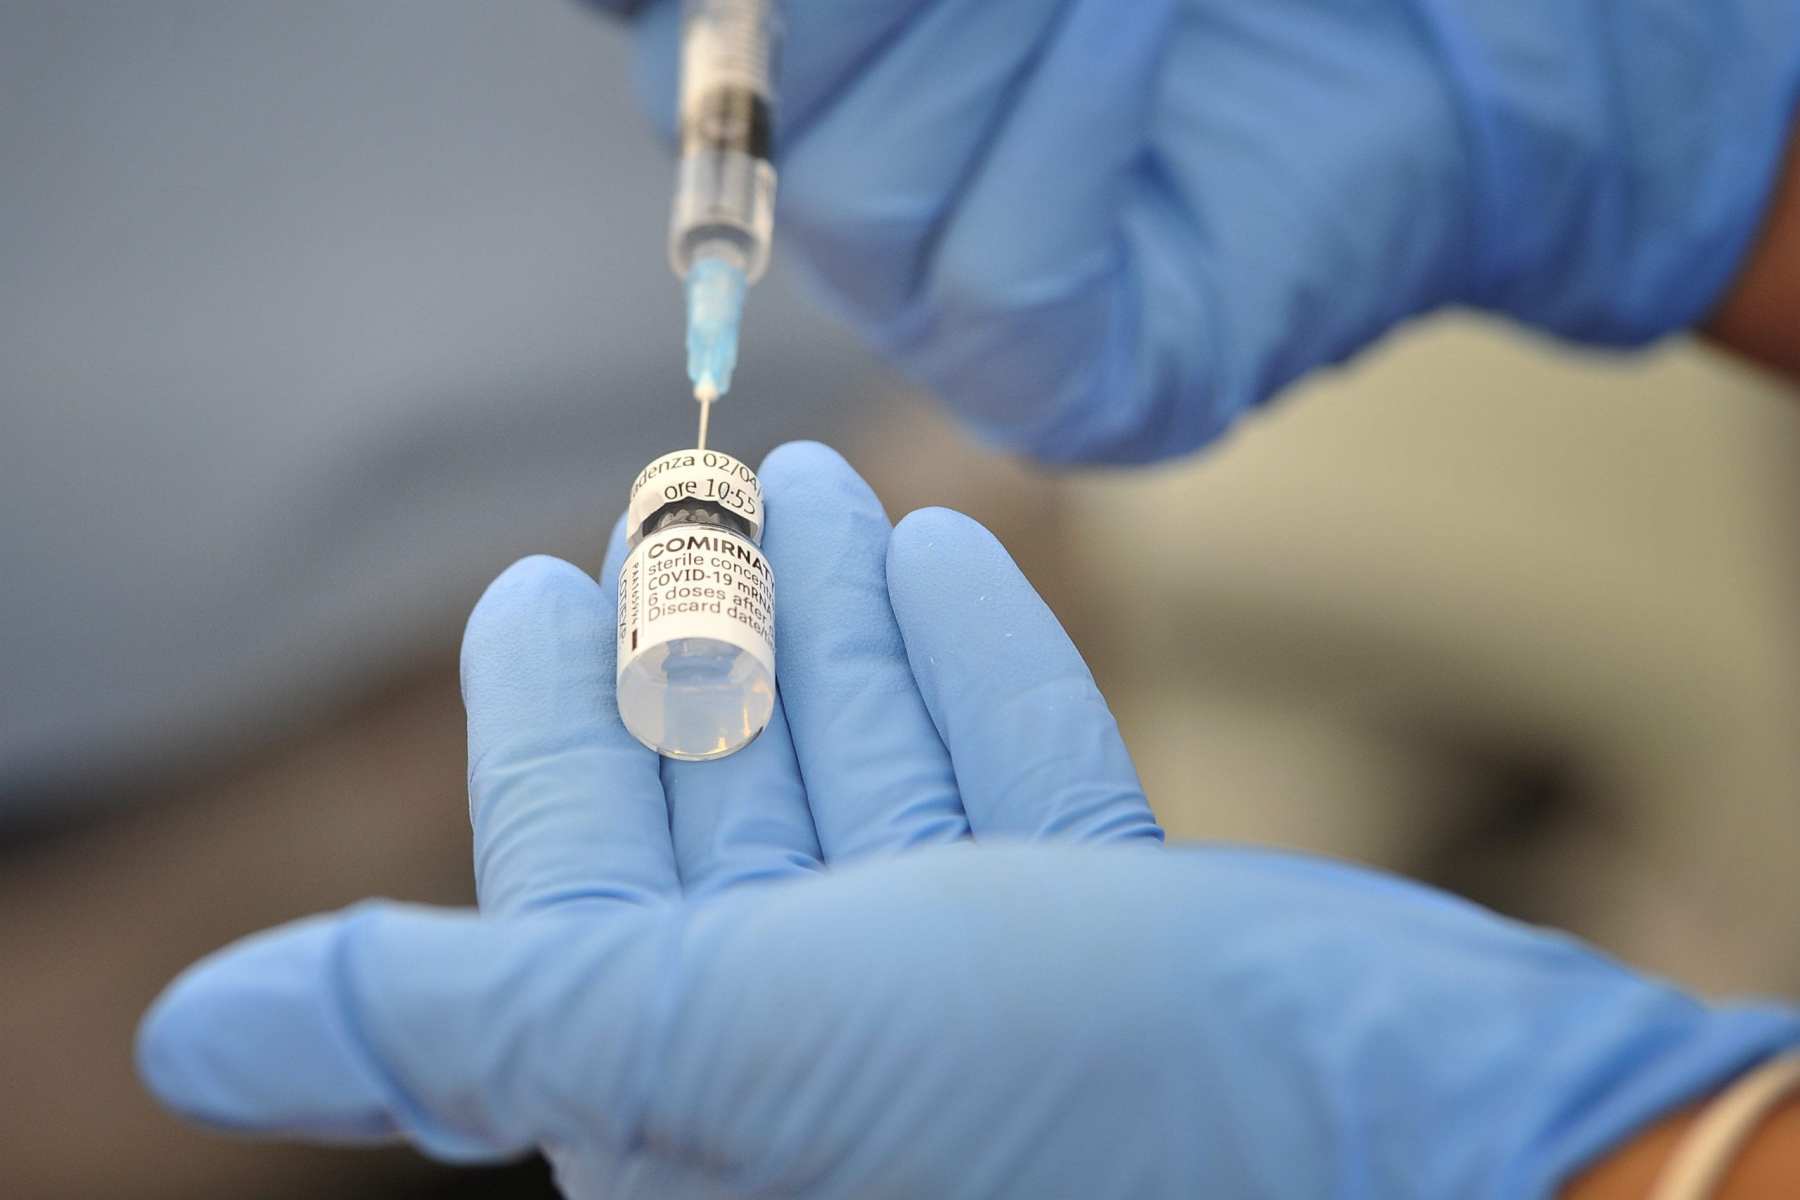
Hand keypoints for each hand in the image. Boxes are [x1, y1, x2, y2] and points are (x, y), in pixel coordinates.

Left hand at [139, 444, 1797, 1196]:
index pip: (581, 890)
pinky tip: (932, 555)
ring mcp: (981, 1004)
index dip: (548, 727)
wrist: (1406, 1147)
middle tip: (674, 491)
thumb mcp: (721, 1043)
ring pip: (874, 784)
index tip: (529, 584)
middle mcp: (834, 1063)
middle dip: (703, 644)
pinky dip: (972, 666)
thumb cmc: (1058, 1101)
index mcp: (706, 1108)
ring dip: (831, 630)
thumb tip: (191, 1032)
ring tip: (788, 480)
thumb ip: (473, 1016)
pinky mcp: (1110, 945)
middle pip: (732, 815)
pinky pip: (1015, 781)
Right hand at [630, 1, 1799, 461]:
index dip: (685, 7)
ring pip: (863, 200)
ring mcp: (952, 324)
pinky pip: (1005, 277)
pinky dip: (1064, 126)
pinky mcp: (1068, 394)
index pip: (673, 49)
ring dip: (972, 37)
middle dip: (852, 2)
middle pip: (738, 110)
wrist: (1448, 54)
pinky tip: (1134, 22)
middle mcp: (858, 212)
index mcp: (813, 83)